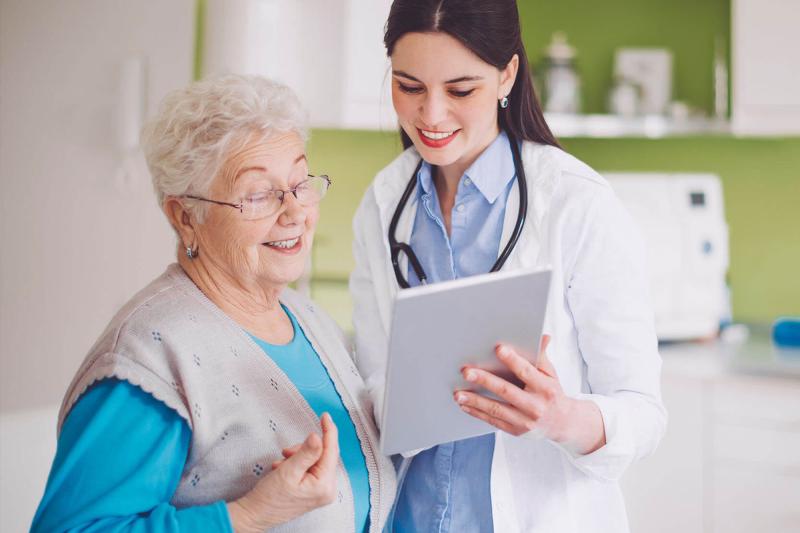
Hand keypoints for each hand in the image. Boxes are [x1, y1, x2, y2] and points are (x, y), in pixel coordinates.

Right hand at [227, 413, 339, 532]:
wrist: (256, 514)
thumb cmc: (269, 497)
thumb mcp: (288, 471)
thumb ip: (306, 453)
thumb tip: (318, 436)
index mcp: (325, 485)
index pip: (331, 451)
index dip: (328, 431)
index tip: (325, 416)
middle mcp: (327, 490)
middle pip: (322, 455)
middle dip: (304, 449)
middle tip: (287, 452)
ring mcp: (320, 491)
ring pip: (314, 460)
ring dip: (297, 456)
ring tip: (281, 464)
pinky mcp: (313, 491)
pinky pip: (309, 468)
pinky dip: (296, 464)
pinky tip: (283, 469)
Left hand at [454, 336, 604, 453]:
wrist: (562, 423)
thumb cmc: (552, 393)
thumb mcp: (551, 374)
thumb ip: (542, 356)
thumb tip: (543, 336)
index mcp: (546, 389)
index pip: (526, 372)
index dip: (513, 360)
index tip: (498, 348)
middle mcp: (535, 406)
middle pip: (506, 391)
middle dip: (485, 380)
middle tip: (466, 372)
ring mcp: (525, 421)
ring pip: (496, 409)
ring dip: (474, 401)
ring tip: (458, 394)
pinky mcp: (516, 431)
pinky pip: (493, 421)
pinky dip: (477, 413)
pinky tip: (464, 405)